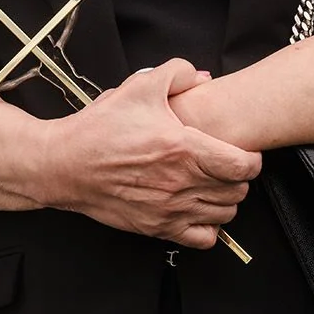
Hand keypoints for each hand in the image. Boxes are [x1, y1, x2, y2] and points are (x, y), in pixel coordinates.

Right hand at [38, 60, 261, 248]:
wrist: (63, 164)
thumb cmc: (99, 129)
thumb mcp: (136, 88)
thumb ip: (176, 74)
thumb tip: (203, 77)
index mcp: (183, 149)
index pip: (245, 166)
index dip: (250, 158)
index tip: (239, 151)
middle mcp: (181, 183)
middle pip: (238, 191)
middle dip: (236, 177)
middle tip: (221, 165)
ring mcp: (170, 209)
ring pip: (225, 214)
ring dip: (223, 200)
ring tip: (209, 185)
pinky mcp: (157, 227)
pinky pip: (203, 239)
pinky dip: (208, 227)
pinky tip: (196, 209)